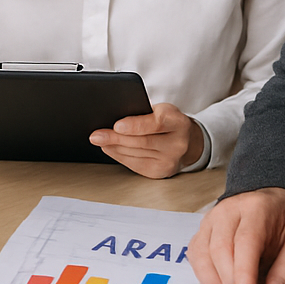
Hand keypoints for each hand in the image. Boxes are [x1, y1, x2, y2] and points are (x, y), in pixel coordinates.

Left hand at [89, 103, 204, 178]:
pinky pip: (134, 164)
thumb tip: (113, 118)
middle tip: (96, 135)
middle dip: (115, 138)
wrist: (188, 142)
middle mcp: (177, 143)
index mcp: (178, 122)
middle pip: (141, 142)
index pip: (156, 123)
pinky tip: (109, 149)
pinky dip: (119, 156)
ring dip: (114, 147)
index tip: (116, 125)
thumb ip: (143, 113)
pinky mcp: (160, 172)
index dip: (135, 125)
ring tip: (99, 140)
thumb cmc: (167, 122)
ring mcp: (170, 161)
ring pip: (135, 154)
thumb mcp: (161, 110)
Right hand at [188, 187, 284, 283]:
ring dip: (215, 280)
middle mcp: (228, 211)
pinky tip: (220, 282)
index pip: (245, 241)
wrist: (271, 201)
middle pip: (219, 248)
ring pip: (202, 253)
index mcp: (257, 209)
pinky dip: (204, 275)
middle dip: (229, 280)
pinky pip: (195, 256)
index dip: (243, 270)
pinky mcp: (201, 231)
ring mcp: (211, 220)